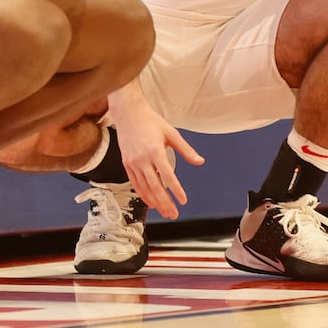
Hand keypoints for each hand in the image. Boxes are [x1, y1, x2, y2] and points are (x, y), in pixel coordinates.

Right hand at [107, 96, 204, 218]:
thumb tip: (200, 161)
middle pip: (155, 186)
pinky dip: (143, 195)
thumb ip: (186, 150)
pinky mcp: (126, 164)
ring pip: (144, 188)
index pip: (167, 176)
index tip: (183, 200)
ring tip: (164, 212)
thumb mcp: (171, 133)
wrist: (128, 114)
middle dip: (165, 202)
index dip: (176, 190)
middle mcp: (142, 159)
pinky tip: (150, 202)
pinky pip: (135, 184)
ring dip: (154, 202)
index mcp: (155, 151)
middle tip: (173, 213)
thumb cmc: (150, 121)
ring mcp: (133, 163)